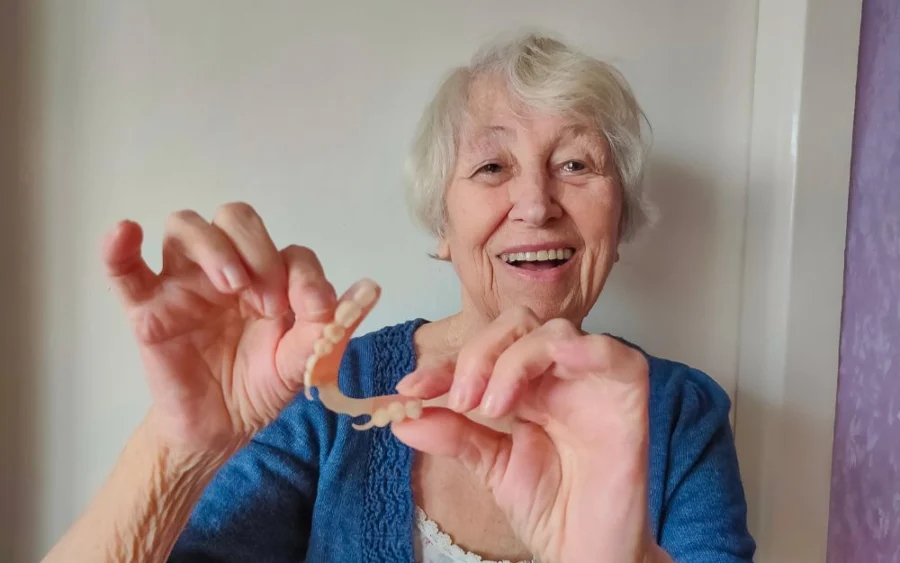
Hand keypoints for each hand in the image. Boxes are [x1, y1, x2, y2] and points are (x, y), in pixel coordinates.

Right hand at [103, 202, 347, 456]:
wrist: (222, 429)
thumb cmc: (262, 387)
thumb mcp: (304, 360)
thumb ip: (331, 324)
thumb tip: (371, 288)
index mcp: (268, 278)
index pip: (287, 250)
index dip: (302, 273)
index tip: (310, 311)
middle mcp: (227, 270)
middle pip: (235, 218)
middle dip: (256, 247)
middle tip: (265, 298)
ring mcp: (185, 284)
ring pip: (187, 228)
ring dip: (213, 247)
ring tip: (230, 288)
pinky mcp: (148, 309)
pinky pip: (124, 269)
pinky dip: (119, 248)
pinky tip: (125, 234)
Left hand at [392, 307, 670, 562]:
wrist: (588, 553)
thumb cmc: (552, 510)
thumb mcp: (491, 466)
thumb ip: (453, 436)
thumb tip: (403, 419)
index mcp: (527, 387)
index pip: (484, 355)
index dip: (445, 366)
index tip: (409, 390)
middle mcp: (558, 376)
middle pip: (517, 326)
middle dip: (479, 354)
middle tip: (462, 400)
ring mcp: (592, 382)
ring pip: (554, 331)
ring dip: (514, 359)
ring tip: (493, 406)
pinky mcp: (627, 393)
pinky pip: (611, 352)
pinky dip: (581, 349)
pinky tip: (554, 364)